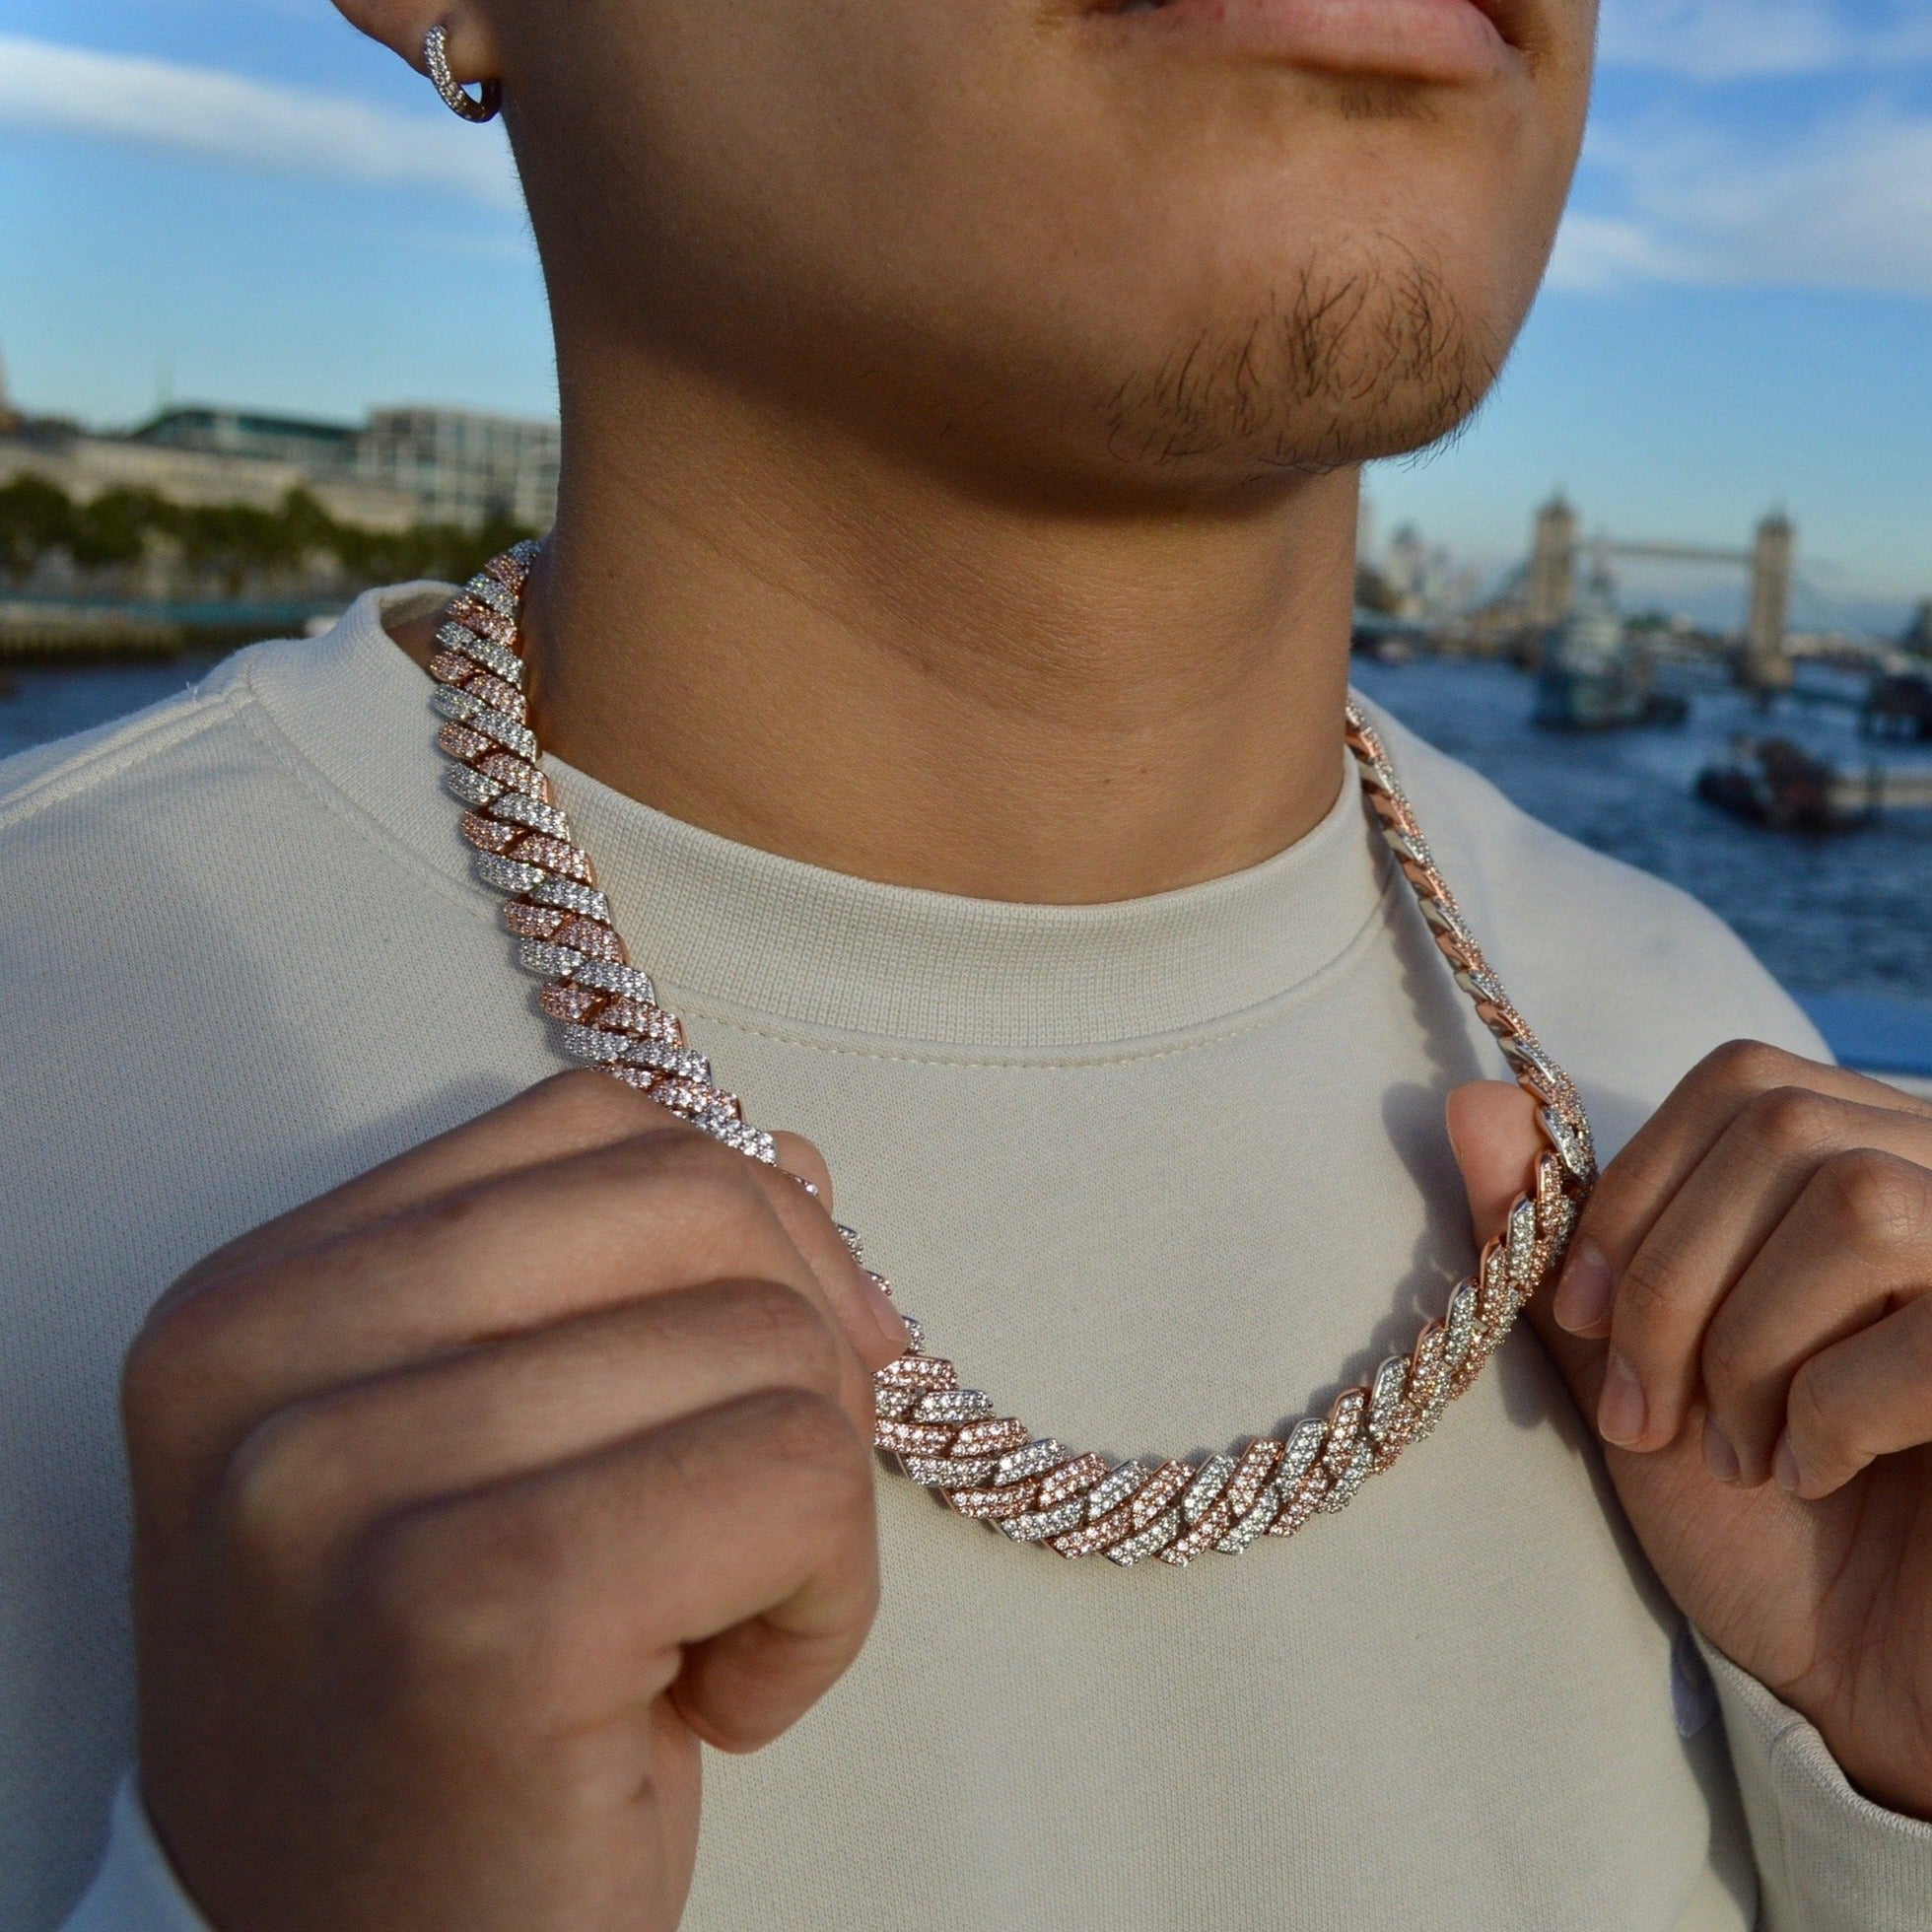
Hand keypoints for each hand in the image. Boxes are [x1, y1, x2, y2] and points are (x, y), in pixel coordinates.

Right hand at [123, 1070, 907, 1930]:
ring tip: (711, 1628)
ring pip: (769, 1343)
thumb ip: (611, 1280)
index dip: (750, 1222)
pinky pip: (797, 1479)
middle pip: (689, 1201)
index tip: (793, 1357)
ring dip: (812, 1508)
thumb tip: (790, 1157)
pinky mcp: (476, 1611)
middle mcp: (263, 1371)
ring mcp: (343, 1487)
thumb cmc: (442, 1725)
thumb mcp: (483, 1460)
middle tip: (772, 1506)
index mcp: (256, 1303)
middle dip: (808, 1344)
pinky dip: (825, 1600)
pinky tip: (728, 1696)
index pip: (593, 1124)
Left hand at [1451, 1044, 1931, 1819]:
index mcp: (1872, 1162)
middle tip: (1648, 1412)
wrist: (1870, 1680)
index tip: (1580, 1315)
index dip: (1638, 1187)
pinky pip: (1923, 1338)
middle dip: (1673, 1280)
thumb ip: (1556, 1241)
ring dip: (1748, 1347)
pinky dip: (1832, 1410)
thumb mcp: (1629, 1367)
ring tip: (1738, 1453)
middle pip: (1787, 1132)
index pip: (1745, 1084)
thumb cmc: (1759, 1523)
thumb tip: (1473, 1102)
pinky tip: (1817, 1475)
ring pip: (1856, 1209)